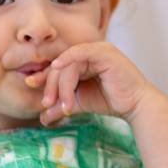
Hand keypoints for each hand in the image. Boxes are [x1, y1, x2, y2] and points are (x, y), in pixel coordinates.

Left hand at [31, 42, 154, 124]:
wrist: (135, 106)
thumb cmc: (112, 101)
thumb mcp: (81, 102)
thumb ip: (62, 105)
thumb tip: (43, 117)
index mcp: (86, 60)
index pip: (60, 65)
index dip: (45, 76)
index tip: (31, 86)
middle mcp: (92, 51)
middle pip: (62, 65)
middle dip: (51, 84)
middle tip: (46, 103)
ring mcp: (99, 50)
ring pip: (69, 64)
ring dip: (62, 85)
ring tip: (63, 104)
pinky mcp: (104, 52)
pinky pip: (80, 53)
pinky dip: (67, 59)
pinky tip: (57, 68)